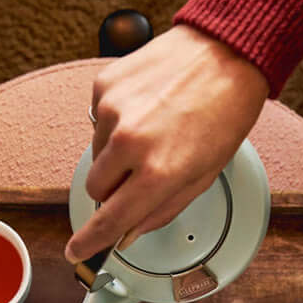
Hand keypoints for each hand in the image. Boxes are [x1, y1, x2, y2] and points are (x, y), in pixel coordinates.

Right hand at [64, 24, 267, 263]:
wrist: (225, 51)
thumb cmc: (224, 112)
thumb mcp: (203, 175)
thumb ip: (161, 210)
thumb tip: (129, 232)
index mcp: (160, 171)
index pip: (110, 219)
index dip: (90, 240)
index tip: (77, 251)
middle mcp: (131, 142)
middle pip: (96, 189)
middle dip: (114, 189)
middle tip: (142, 172)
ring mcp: (113, 111)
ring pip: (95, 156)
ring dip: (116, 154)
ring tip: (151, 131)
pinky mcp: (104, 87)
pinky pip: (97, 122)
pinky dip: (116, 124)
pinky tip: (144, 110)